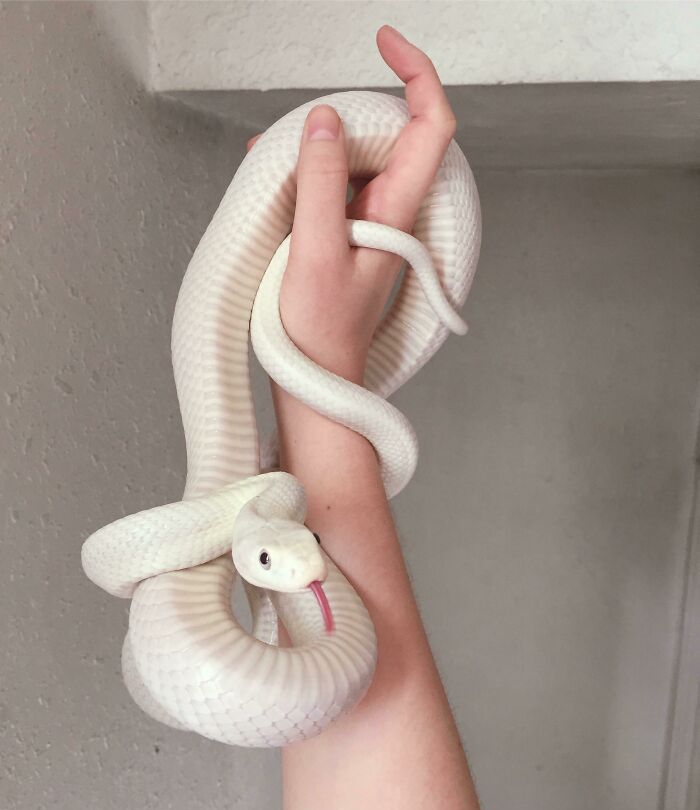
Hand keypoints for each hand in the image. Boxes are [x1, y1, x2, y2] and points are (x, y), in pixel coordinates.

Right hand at [245, 25, 456, 384]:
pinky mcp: (349, 236)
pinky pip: (335, 188)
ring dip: (318, 149)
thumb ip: (322, 183)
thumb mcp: (313, 250)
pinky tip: (274, 182)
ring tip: (272, 163)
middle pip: (389, 134)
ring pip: (357, 160)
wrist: (317, 377)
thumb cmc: (319, 328)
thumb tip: (328, 122)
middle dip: (346, 116)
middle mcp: (392, 212)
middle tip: (297, 132)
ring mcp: (370, 224)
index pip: (430, 125)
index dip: (417, 74)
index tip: (384, 41)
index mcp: (397, 211)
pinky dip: (307, 176)